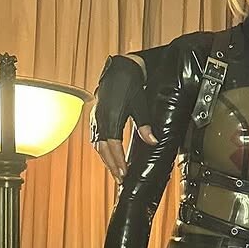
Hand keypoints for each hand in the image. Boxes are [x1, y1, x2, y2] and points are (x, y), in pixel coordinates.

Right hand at [88, 53, 156, 182]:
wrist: (119, 68)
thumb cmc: (130, 84)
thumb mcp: (140, 104)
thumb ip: (145, 124)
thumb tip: (153, 142)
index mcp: (110, 116)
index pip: (112, 145)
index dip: (118, 160)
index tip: (124, 173)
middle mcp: (99, 118)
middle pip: (102, 148)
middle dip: (111, 165)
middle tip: (120, 179)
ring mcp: (95, 117)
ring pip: (97, 144)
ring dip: (106, 159)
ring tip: (116, 171)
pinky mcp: (95, 116)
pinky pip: (95, 137)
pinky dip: (102, 149)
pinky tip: (108, 156)